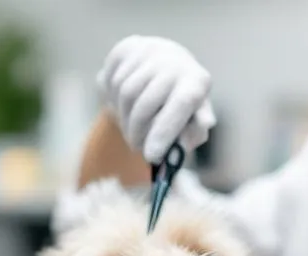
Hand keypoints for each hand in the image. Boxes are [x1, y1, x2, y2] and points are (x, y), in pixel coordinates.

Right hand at [97, 36, 216, 163]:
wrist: (165, 66)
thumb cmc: (180, 103)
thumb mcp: (192, 120)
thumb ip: (194, 130)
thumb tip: (196, 133)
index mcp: (197, 81)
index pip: (181, 104)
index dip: (164, 132)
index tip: (151, 157)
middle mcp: (175, 61)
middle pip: (145, 104)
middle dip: (137, 132)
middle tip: (136, 147)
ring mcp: (149, 50)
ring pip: (124, 94)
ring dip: (123, 118)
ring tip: (131, 127)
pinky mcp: (127, 47)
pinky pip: (110, 80)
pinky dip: (112, 98)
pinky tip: (123, 103)